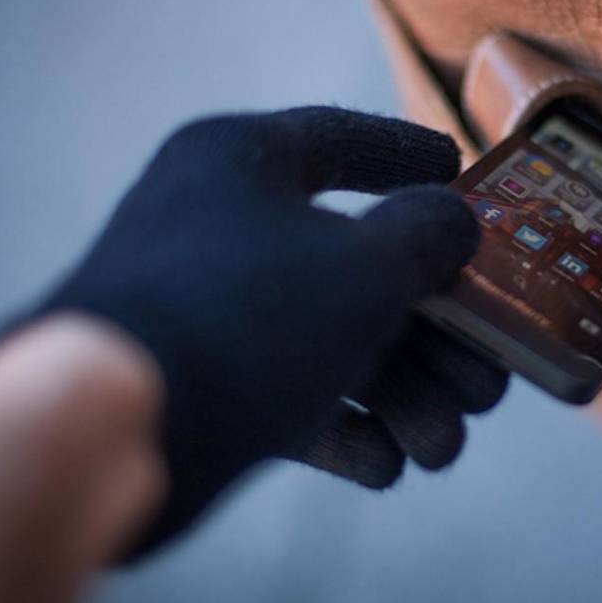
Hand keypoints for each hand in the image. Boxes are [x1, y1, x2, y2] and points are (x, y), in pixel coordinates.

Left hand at [0, 107, 507, 555]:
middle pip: (356, 267)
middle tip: (489, 378)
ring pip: (330, 344)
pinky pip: (288, 398)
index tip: (455, 166)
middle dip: (435, 334)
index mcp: (242, 164)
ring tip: (444, 446)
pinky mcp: (200, 389)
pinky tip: (388, 463)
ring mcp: (209, 312)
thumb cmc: (247, 315)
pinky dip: (341, 432)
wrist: (113, 428)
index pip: (336, 139)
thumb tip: (452, 220)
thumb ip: (426, 236)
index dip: (402, 151)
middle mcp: (222, 229)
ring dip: (402, 398)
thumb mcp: (364, 265)